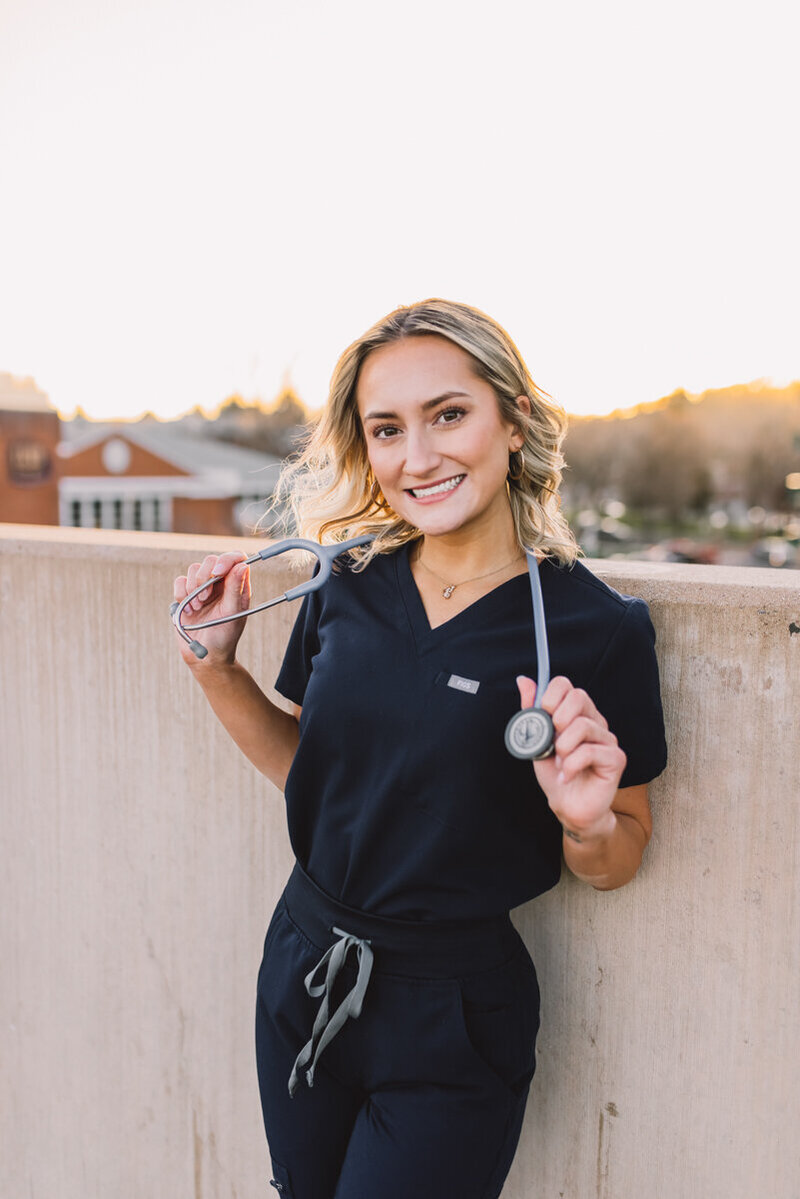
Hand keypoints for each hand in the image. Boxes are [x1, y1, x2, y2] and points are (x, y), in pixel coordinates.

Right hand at [172, 552, 250, 667]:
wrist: (204, 656)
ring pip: (193, 569)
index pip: (235, 558)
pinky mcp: (186, 595)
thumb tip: (242, 565)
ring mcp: (202, 588)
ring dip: (192, 589)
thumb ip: (235, 589)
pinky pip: (179, 581)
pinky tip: (189, 611)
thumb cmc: (224, 638)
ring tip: (198, 608)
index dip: (226, 559)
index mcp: (237, 585)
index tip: (218, 572)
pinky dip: (181, 594)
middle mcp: (220, 583)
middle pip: (211, 560)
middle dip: (204, 577)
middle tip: (205, 598)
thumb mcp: (233, 614)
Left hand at [515, 675, 625, 839]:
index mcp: (576, 713)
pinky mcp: (616, 758)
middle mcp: (595, 721)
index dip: (551, 696)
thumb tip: (523, 680)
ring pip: (583, 726)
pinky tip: (568, 775)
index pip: (567, 685)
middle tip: (553, 742)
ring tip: (561, 763)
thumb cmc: (555, 773)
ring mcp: (607, 738)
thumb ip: (532, 711)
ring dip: (563, 748)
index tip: (543, 716)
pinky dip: (572, 765)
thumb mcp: (537, 740)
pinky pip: (590, 751)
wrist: (567, 806)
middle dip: (558, 718)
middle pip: (579, 696)